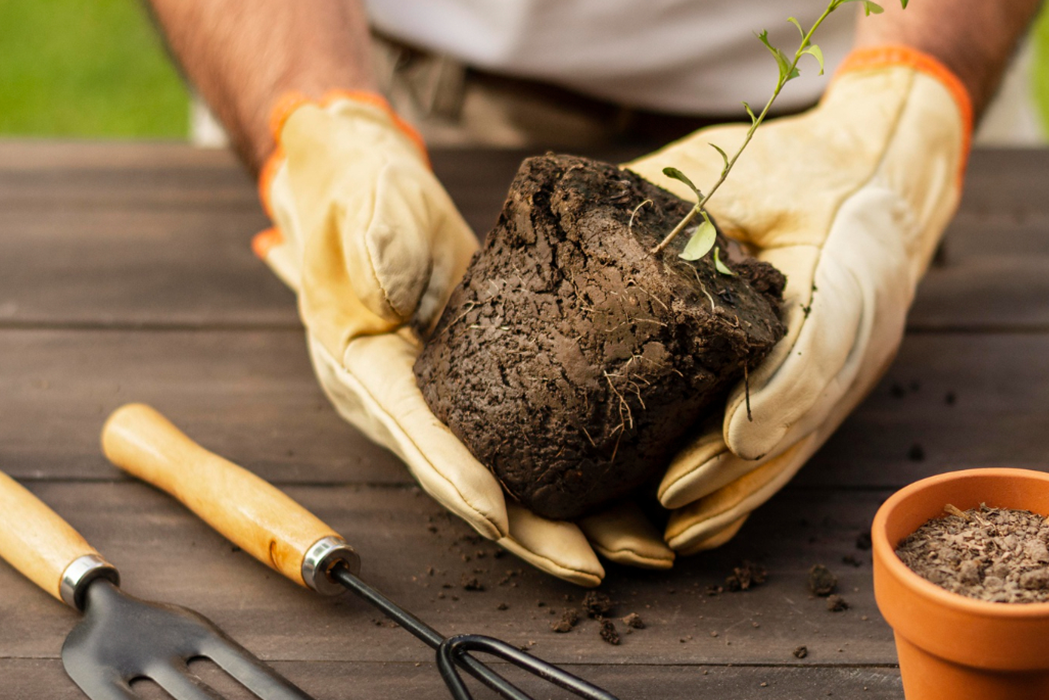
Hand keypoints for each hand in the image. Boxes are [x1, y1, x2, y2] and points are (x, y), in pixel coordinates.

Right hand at [255, 92, 672, 584]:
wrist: (363, 181)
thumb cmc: (360, 195)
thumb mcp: (364, 213)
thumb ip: (377, 250)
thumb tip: (392, 294)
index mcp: (366, 371)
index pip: (418, 436)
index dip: (460, 480)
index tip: (502, 520)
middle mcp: (403, 405)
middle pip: (473, 485)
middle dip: (533, 533)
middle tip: (594, 567)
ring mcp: (444, 402)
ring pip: (509, 479)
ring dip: (569, 521)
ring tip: (635, 551)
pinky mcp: (482, 388)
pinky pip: (529, 446)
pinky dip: (574, 478)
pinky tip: (629, 499)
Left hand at [626, 47, 970, 552]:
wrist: (889, 169)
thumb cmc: (811, 164)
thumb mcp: (751, 164)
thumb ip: (691, 200)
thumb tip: (599, 231)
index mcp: (853, 264)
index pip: (822, 344)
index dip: (778, 396)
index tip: (728, 435)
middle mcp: (866, 331)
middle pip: (805, 417)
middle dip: (737, 467)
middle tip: (669, 499)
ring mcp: (857, 368)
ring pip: (799, 446)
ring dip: (740, 493)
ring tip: (674, 531)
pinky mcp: (837, 387)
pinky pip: (794, 446)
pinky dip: (750, 486)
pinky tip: (704, 524)